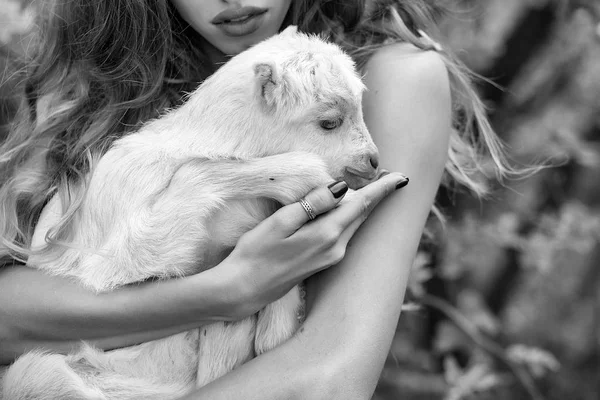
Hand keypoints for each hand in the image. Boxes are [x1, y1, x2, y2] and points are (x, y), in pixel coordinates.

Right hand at [216, 171, 408, 317]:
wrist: (243, 290)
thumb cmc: (256, 254)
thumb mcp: (280, 222)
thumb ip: (312, 204)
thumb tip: (340, 187)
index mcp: (327, 235)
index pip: (362, 205)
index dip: (382, 189)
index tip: (401, 177)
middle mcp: (336, 248)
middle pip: (362, 215)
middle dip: (377, 196)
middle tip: (389, 175)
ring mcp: (331, 258)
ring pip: (354, 225)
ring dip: (363, 206)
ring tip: (373, 188)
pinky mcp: (322, 262)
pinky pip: (345, 234)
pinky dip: (350, 218)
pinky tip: (347, 210)